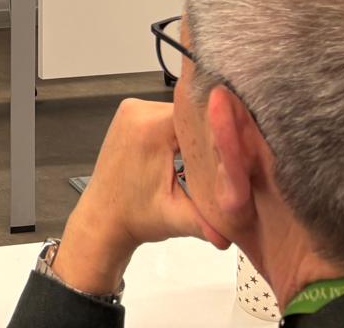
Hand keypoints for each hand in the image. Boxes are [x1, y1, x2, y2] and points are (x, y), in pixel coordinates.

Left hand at [52, 99, 229, 295]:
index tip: (241, 150)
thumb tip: (236, 234)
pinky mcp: (129, 114)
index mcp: (151, 128)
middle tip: (231, 157)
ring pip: (179, 112)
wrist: (103, 216)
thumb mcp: (177, 219)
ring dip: (195, 132)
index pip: (202, 115)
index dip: (223, 132)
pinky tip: (190, 151)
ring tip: (212, 157)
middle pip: (191, 112)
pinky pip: (164, 115)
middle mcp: (138, 110)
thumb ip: (209, 221)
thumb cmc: (136, 217)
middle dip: (210, 134)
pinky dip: (179, 131)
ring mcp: (131, 109)